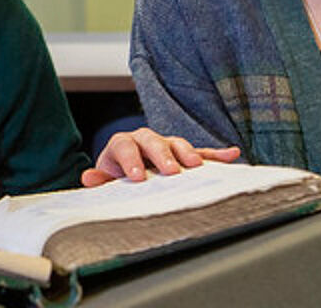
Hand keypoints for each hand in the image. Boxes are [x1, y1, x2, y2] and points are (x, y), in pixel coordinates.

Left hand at [79, 127, 240, 185]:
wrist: (130, 172)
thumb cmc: (118, 177)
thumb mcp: (107, 179)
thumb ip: (100, 180)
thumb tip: (88, 178)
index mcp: (123, 145)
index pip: (125, 146)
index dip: (130, 160)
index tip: (138, 177)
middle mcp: (145, 140)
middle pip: (153, 141)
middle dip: (162, 155)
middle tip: (170, 171)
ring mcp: (167, 145)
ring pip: (178, 143)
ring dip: (188, 152)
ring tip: (196, 165)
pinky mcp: (184, 154)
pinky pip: (202, 152)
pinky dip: (216, 154)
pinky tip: (232, 155)